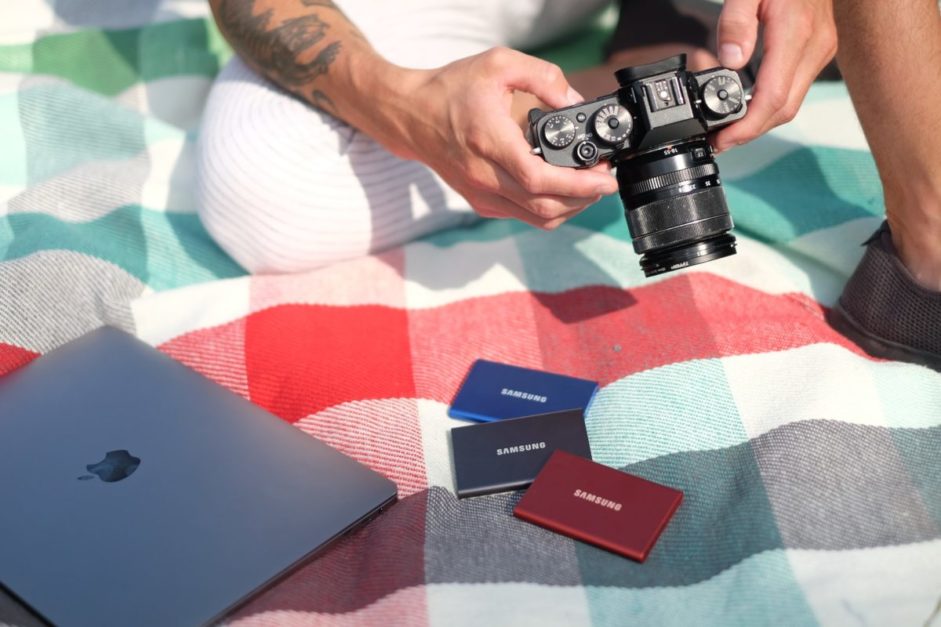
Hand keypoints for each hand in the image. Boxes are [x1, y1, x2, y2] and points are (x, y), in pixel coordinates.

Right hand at [386, 48, 618, 228]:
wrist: (411, 116)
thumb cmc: (451, 89)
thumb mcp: (498, 64)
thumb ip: (542, 77)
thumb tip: (574, 101)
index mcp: (489, 142)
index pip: (538, 178)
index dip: (577, 184)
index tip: (603, 177)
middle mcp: (485, 176)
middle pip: (544, 206)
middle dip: (584, 198)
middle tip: (605, 181)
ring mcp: (482, 194)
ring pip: (536, 218)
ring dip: (570, 208)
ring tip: (590, 187)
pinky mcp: (481, 202)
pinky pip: (523, 216)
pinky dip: (549, 209)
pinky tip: (562, 189)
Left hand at [712, 0, 837, 151]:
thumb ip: (736, 22)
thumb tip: (730, 61)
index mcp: (796, 34)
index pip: (772, 98)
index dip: (747, 127)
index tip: (722, 140)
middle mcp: (814, 47)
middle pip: (784, 109)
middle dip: (751, 132)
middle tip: (718, 142)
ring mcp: (820, 49)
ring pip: (791, 102)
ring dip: (761, 122)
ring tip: (727, 130)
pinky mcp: (818, 49)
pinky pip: (795, 88)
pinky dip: (771, 104)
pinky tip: (748, 106)